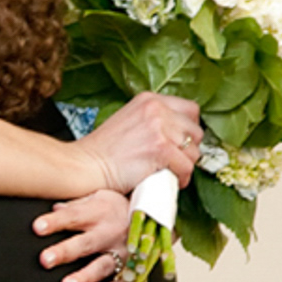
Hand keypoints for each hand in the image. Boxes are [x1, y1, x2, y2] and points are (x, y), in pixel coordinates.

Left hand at [32, 190, 129, 281]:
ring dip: (84, 276)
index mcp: (99, 212)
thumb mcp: (99, 197)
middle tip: (45, 260)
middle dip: (65, 251)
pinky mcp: (130, 269)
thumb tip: (54, 208)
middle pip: (84, 243)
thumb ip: (76, 204)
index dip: (55, 222)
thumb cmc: (118, 206)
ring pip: (101, 266)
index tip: (37, 228)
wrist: (157, 214)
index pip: (73, 216)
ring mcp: (122, 252)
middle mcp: (109, 233)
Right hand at [77, 92, 202, 190]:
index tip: (181, 143)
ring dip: (184, 166)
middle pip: (195, 131)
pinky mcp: (161, 150)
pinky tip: (168, 181)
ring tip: (169, 173)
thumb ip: (152, 121)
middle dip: (188, 150)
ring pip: (193, 152)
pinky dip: (180, 179)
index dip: (188, 130)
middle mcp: (157, 110)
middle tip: (175, 161)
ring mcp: (160, 129)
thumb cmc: (102, 151)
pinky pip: (186, 168)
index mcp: (150, 100)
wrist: (85, 166)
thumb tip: (176, 135)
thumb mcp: (128, 120)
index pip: (190, 110)